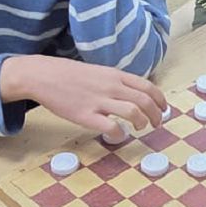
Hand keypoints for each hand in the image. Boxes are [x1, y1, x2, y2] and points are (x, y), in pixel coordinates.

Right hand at [1, 56, 165, 134]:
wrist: (42, 75)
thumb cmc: (69, 75)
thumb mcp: (98, 72)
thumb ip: (115, 82)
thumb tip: (132, 94)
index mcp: (115, 75)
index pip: (147, 87)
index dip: (160, 100)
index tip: (163, 109)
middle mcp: (111, 86)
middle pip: (145, 101)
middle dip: (157, 115)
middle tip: (156, 124)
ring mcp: (99, 101)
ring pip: (133, 112)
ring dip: (142, 123)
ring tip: (140, 128)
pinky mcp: (85, 115)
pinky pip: (111, 127)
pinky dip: (120, 134)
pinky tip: (117, 135)